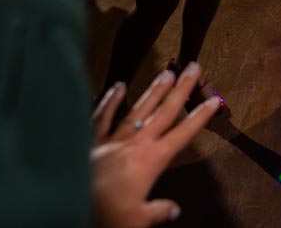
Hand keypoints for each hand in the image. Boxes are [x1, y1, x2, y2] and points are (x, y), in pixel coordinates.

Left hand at [90, 66, 220, 226]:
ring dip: (154, 90)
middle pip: (164, 111)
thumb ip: (157, 211)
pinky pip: (103, 116)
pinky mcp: (92, 141)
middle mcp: (136, 143)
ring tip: (167, 73)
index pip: (183, 133)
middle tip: (192, 68)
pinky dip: (110, 100)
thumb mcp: (137, 219)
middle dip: (181, 89)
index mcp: (151, 160)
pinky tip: (118, 86)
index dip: (200, 116)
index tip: (213, 101)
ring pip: (139, 108)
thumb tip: (172, 210)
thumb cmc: (104, 213)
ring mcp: (114, 139)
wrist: (67, 205)